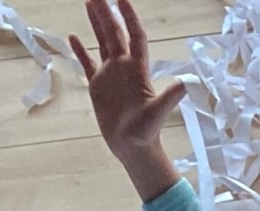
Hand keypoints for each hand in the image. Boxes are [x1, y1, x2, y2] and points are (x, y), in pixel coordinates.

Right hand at [71, 0, 184, 202]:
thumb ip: (169, 97)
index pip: (134, 36)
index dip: (129, 17)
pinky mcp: (98, 85)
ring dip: (96, 23)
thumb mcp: (157, 113)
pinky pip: (88, 63)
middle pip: (115, 33)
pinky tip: (73, 36)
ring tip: (88, 2)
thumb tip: (186, 83)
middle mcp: (124, 67)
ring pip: (102, 42)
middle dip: (106, 13)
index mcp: (137, 69)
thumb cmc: (146, 133)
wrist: (133, 148)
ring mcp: (110, 75)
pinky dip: (80, 50)